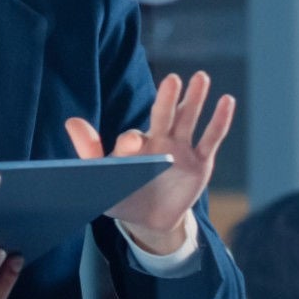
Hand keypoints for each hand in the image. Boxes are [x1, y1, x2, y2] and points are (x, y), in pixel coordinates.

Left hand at [66, 70, 233, 254]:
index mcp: (135, 144)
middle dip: (167, 99)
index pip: (133, 138)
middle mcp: (159, 140)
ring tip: (201, 77)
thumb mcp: (102, 179)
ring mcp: (181, 150)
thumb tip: (71, 121)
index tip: (131, 144)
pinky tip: (226, 101)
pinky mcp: (200, 163)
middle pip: (164, 115)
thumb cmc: (122, 194)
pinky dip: (219, 120)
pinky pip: (211, 139)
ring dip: (195, 100)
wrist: (149, 220)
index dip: (131, 141)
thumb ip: (89, 152)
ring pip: (189, 120)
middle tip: (172, 80)